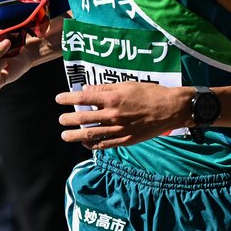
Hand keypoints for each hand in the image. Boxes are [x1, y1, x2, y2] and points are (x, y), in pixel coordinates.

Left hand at [55, 82, 188, 148]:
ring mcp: (119, 129)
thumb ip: (105, 89)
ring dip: (75, 135)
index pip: (83, 99)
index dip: (68, 99)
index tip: (59, 99)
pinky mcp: (126, 140)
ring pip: (91, 134)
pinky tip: (85, 143)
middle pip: (83, 119)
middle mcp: (113, 115)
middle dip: (68, 120)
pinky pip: (105, 144)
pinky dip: (93, 145)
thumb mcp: (127, 85)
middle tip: (61, 120)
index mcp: (113, 99)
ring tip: (65, 135)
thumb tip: (86, 91)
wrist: (171, 109)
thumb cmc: (150, 93)